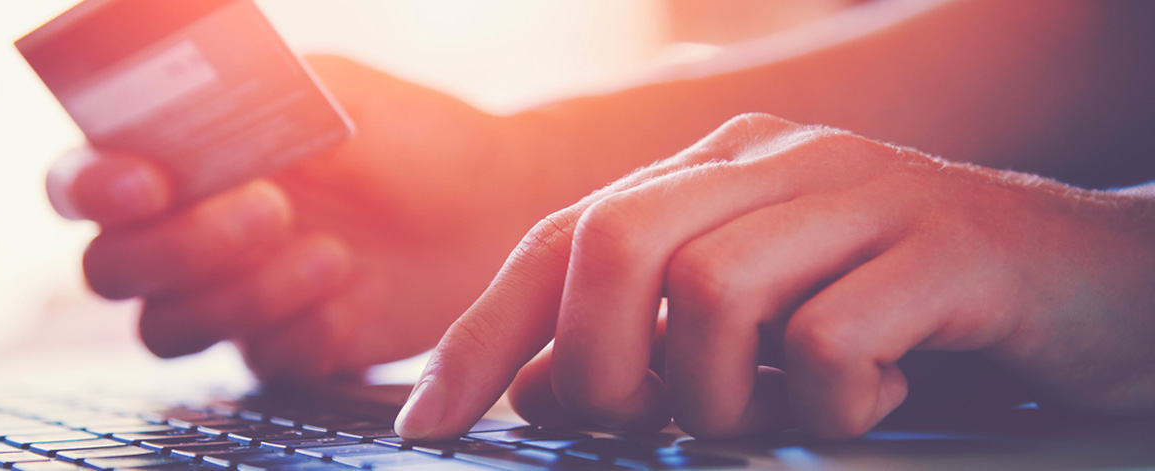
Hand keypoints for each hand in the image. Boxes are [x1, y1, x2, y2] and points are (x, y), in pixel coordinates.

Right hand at [47, 56, 561, 378]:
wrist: (487, 203)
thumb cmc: (404, 134)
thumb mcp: (326, 88)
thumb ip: (246, 86)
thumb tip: (181, 69)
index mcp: (177, 161)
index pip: (80, 182)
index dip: (90, 187)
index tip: (145, 181)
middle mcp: (185, 235)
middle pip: (109, 268)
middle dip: (180, 246)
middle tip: (272, 210)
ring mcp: (228, 298)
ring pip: (167, 329)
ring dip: (241, 294)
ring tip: (332, 251)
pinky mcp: (280, 347)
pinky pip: (256, 361)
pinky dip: (302, 330)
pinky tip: (355, 292)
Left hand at [397, 113, 1154, 439]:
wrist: (1106, 285)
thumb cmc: (914, 313)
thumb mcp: (764, 325)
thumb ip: (654, 342)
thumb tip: (541, 388)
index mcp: (721, 172)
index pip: (565, 240)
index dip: (485, 335)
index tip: (429, 423)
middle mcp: (782, 163)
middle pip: (617, 242)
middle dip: (595, 363)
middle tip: (634, 423)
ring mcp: (869, 195)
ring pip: (712, 289)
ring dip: (719, 394)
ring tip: (774, 414)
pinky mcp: (951, 249)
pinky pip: (832, 340)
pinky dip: (830, 404)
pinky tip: (873, 405)